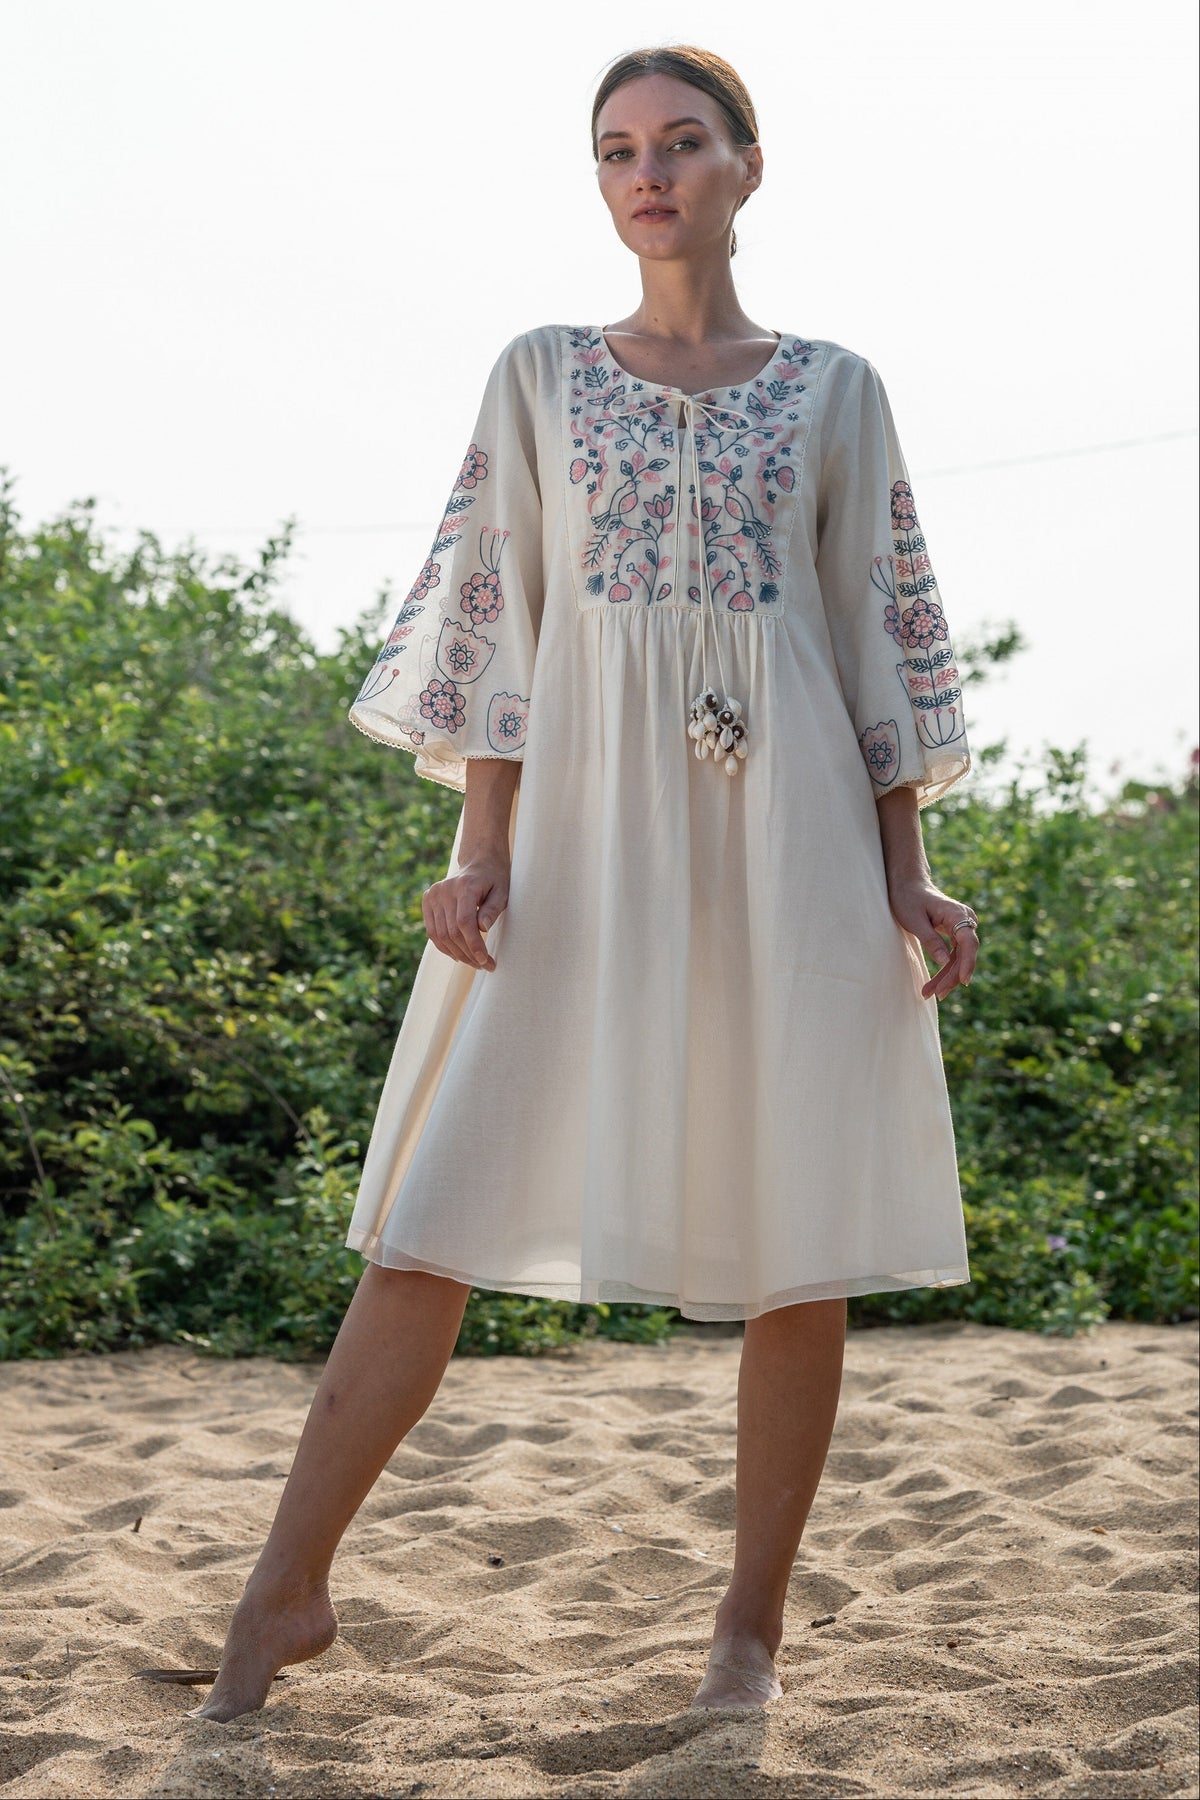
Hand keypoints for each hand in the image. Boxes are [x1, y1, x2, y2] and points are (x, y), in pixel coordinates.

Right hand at [422, 854, 509, 970]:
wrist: (479, 862)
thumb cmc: (495, 879)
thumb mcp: (503, 892)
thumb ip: (493, 909)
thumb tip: (483, 928)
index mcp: (465, 886)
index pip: (464, 922)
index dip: (474, 945)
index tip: (485, 961)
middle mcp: (444, 890)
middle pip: (452, 931)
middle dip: (469, 953)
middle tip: (484, 966)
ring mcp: (433, 894)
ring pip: (441, 935)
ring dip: (457, 954)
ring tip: (473, 963)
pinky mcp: (427, 900)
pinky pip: (432, 931)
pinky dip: (444, 946)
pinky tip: (458, 955)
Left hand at [887, 879, 978, 999]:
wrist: (908, 884)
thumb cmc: (908, 898)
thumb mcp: (914, 921)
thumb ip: (930, 940)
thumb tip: (945, 961)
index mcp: (957, 913)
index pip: (968, 942)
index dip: (968, 963)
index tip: (964, 981)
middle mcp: (965, 920)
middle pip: (965, 954)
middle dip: (952, 976)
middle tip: (936, 994)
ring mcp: (962, 927)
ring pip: (959, 958)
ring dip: (947, 977)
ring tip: (928, 993)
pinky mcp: (955, 934)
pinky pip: (954, 955)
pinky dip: (945, 970)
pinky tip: (934, 984)